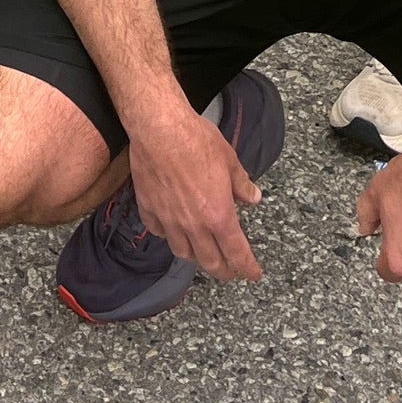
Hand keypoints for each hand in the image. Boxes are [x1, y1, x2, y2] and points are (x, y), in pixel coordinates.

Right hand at [123, 102, 266, 283]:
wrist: (159, 128)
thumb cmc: (196, 140)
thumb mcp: (229, 160)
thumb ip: (242, 185)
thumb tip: (253, 197)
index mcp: (219, 216)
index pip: (237, 254)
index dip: (247, 269)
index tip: (252, 274)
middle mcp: (194, 225)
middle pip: (210, 262)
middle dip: (223, 271)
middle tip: (229, 270)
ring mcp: (169, 219)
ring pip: (182, 252)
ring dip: (195, 257)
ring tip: (201, 253)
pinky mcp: (149, 208)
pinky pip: (158, 231)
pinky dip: (166, 235)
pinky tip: (170, 229)